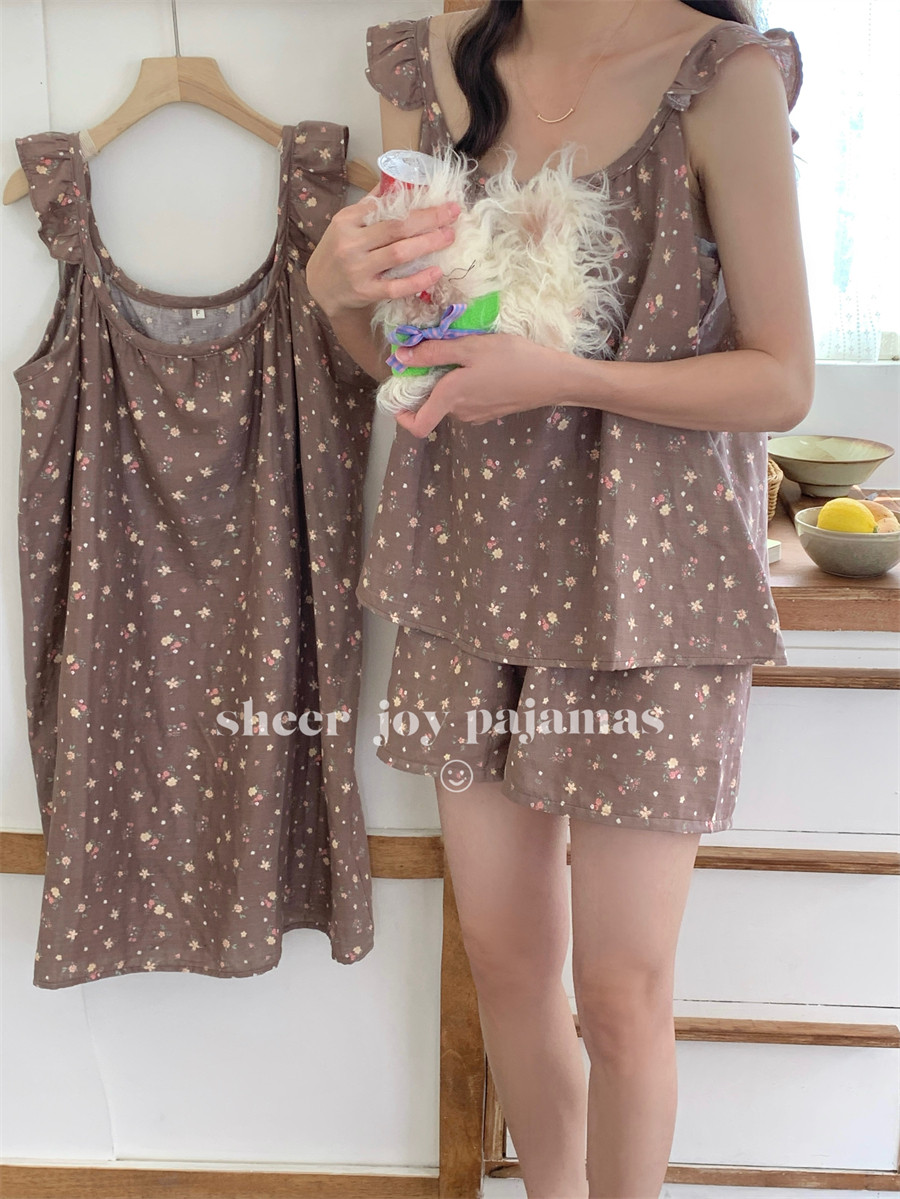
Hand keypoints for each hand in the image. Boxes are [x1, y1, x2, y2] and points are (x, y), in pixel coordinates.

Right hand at [305, 185, 462, 315]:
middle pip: (396, 228)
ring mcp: (359, 269)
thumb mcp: (345, 224)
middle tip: (453, 213)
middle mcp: (352, 243)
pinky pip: (397, 287)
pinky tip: (436, 272)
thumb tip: (395, 180)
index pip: (384, 206)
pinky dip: (418, 280)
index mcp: (347, 221)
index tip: (438, 196)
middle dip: (428, 219)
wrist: (320, 288)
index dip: (414, 200)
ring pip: (399, 254)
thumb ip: (370, 205)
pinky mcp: (366, 292)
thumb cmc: (338, 251)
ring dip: (428, 244)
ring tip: (449, 236)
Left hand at [388, 332, 569, 437]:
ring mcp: (477, 415)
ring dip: (447, 382)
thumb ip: (434, 352)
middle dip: (426, 384)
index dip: (401, 415)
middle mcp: (460, 413)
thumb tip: (401, 357)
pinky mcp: (490, 411)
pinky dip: (463, 385)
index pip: (416, 425)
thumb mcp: (470, 347)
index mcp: (450, 398)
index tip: (398, 395)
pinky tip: (479, 365)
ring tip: (461, 354)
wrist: (553, 378)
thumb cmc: (512, 359)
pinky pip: (466, 400)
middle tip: (432, 354)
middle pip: (431, 405)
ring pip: (449, 401)